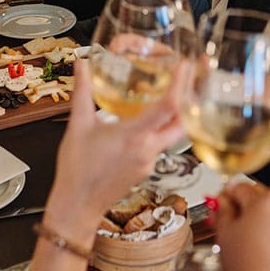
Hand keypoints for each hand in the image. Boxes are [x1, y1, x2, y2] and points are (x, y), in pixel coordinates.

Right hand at [43, 60, 185, 229]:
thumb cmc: (77, 171)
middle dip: (191, 99)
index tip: (185, 66)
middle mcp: (148, 149)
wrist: (78, 206)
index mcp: (134, 135)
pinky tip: (151, 120)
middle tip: (191, 78)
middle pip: (184, 122)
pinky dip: (162, 129)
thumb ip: (82, 90)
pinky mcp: (147, 169)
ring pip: (175, 134)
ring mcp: (150, 161)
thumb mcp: (78, 125)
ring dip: (178, 114)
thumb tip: (82, 64)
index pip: (168, 107)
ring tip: (174, 93)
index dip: (181, 84)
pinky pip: (162, 145)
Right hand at [215, 182, 269, 270]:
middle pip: (262, 201)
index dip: (226, 198)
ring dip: (265, 227)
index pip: (239, 188)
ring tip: (253, 251)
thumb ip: (222, 212)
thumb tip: (223, 203)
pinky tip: (269, 259)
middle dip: (247, 213)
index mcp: (265, 200)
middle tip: (234, 232)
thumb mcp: (224, 237)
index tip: (221, 207)